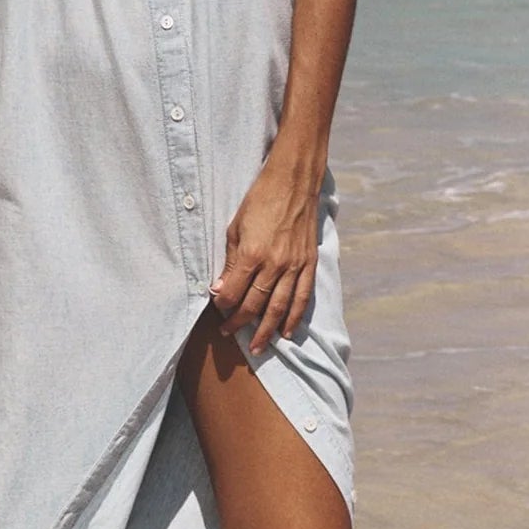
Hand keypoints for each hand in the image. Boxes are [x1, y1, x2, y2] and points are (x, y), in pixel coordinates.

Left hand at [209, 164, 318, 354]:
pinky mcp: (309, 263)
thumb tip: (221, 290)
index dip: (224, 307)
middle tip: (230, 335)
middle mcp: (275, 264)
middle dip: (240, 323)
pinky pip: (302, 297)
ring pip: (280, 307)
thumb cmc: (259, 200)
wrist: (293, 182)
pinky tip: (287, 332)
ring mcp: (295, 265)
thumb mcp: (235, 227)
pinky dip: (294, 317)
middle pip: (256, 304)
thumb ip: (230, 261)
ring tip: (259, 347)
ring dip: (268, 331)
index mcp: (252, 254)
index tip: (218, 313)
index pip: (235, 292)